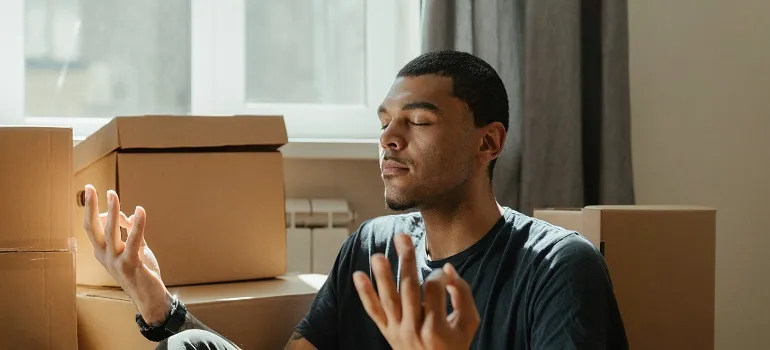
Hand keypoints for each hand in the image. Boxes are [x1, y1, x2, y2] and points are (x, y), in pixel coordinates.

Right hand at [82, 184, 171, 323]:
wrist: (150, 297)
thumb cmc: (141, 272)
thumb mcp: (135, 248)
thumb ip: (131, 231)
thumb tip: (128, 214)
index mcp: (102, 252)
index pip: (92, 227)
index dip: (91, 209)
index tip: (94, 192)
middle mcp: (104, 256)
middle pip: (93, 227)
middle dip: (90, 206)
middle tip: (89, 187)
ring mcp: (115, 261)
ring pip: (110, 232)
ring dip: (112, 211)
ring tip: (112, 194)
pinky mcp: (130, 264)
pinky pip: (132, 241)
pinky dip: (136, 224)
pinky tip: (140, 211)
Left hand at [353, 233, 479, 349]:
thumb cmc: (455, 345)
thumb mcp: (468, 324)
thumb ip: (463, 295)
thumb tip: (448, 269)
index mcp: (436, 328)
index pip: (434, 290)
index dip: (439, 276)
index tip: (445, 275)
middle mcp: (414, 329)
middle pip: (409, 289)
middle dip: (406, 261)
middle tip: (402, 237)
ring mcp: (397, 331)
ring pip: (388, 300)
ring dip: (382, 276)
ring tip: (378, 255)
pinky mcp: (386, 332)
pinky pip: (374, 312)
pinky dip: (364, 294)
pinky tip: (358, 275)